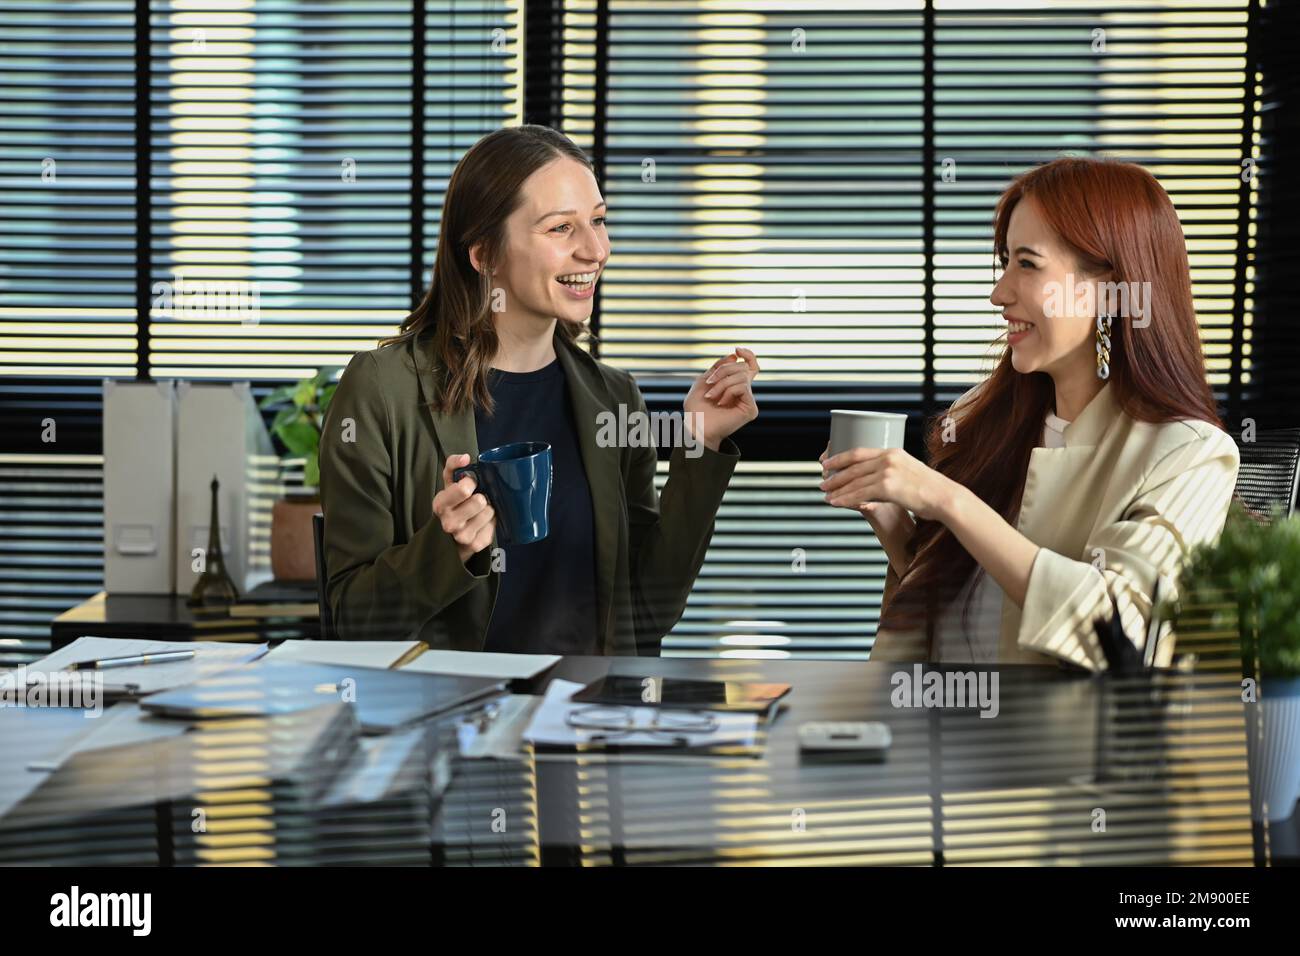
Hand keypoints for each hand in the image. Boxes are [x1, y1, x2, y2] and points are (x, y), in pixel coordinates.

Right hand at [434, 454, 494, 563]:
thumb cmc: (453, 504)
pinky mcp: (476, 545)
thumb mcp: (448, 484)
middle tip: (476, 498)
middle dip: (481, 497)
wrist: (449, 537)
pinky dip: (490, 522)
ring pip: (490, 512)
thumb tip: (465, 458)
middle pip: (480, 501)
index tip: (469, 484)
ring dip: (487, 509)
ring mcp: (463, 536)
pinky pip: (494, 526)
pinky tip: (482, 522)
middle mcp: (449, 523)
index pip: (463, 489)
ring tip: (479, 511)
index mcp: (440, 505)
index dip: (471, 483)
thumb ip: (453, 465)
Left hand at [683, 347, 759, 449]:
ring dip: (722, 383)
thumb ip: (718, 367)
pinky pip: (743, 388)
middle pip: (743, 367)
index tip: (737, 350)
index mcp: (735, 384)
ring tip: (711, 396)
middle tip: (709, 383)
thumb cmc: (697, 409)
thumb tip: (735, 356)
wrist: (696, 428)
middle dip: (723, 370)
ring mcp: (748, 400)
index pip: (750, 365)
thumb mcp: (703, 381)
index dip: (748, 355)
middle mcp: (744, 391)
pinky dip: (728, 392)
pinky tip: (720, 403)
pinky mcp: (751, 409)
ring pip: (742, 376)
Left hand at [820, 445, 955, 522]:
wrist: (945, 498)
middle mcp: (888, 458)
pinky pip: (859, 493)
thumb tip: (877, 483)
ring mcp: (888, 471)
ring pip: (854, 481)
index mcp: (892, 452)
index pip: (859, 452)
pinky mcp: (888, 487)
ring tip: (825, 495)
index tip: (826, 462)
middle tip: (822, 482)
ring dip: (836, 489)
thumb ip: (892, 474)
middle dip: (834, 475)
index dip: (840, 457)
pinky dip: (845, 499)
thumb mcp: (909, 473)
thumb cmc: (929, 490)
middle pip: (852, 466)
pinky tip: (835, 502)